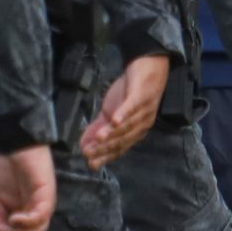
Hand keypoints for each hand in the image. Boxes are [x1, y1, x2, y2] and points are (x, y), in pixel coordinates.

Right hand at [81, 52, 169, 167]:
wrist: (148, 65)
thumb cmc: (130, 92)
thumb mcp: (111, 112)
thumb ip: (98, 129)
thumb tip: (83, 145)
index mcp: (134, 131)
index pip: (119, 148)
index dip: (105, 156)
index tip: (90, 165)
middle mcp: (142, 124)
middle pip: (122, 140)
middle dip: (105, 148)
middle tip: (89, 155)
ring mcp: (143, 110)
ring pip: (127, 125)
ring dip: (112, 133)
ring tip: (98, 140)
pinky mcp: (141, 95)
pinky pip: (132, 106)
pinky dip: (123, 114)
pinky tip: (114, 120)